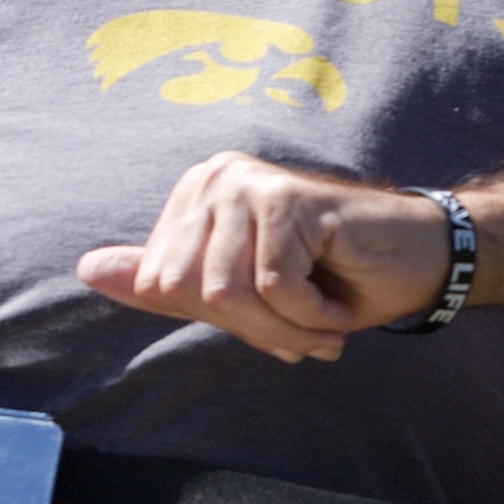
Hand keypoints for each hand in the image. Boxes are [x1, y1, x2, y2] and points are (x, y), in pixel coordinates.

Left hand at [79, 150, 454, 362]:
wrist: (418, 263)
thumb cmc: (332, 280)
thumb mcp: (239, 294)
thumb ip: (164, 282)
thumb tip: (86, 268)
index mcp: (194, 194)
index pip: (160, 284)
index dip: (220, 318)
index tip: (271, 310)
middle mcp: (214, 177)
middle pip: (188, 291)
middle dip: (251, 327)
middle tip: (302, 319)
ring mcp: (249, 182)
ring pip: (229, 295)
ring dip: (285, 327)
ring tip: (322, 311)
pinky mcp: (286, 199)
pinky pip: (274, 288)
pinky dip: (310, 312)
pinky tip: (338, 289)